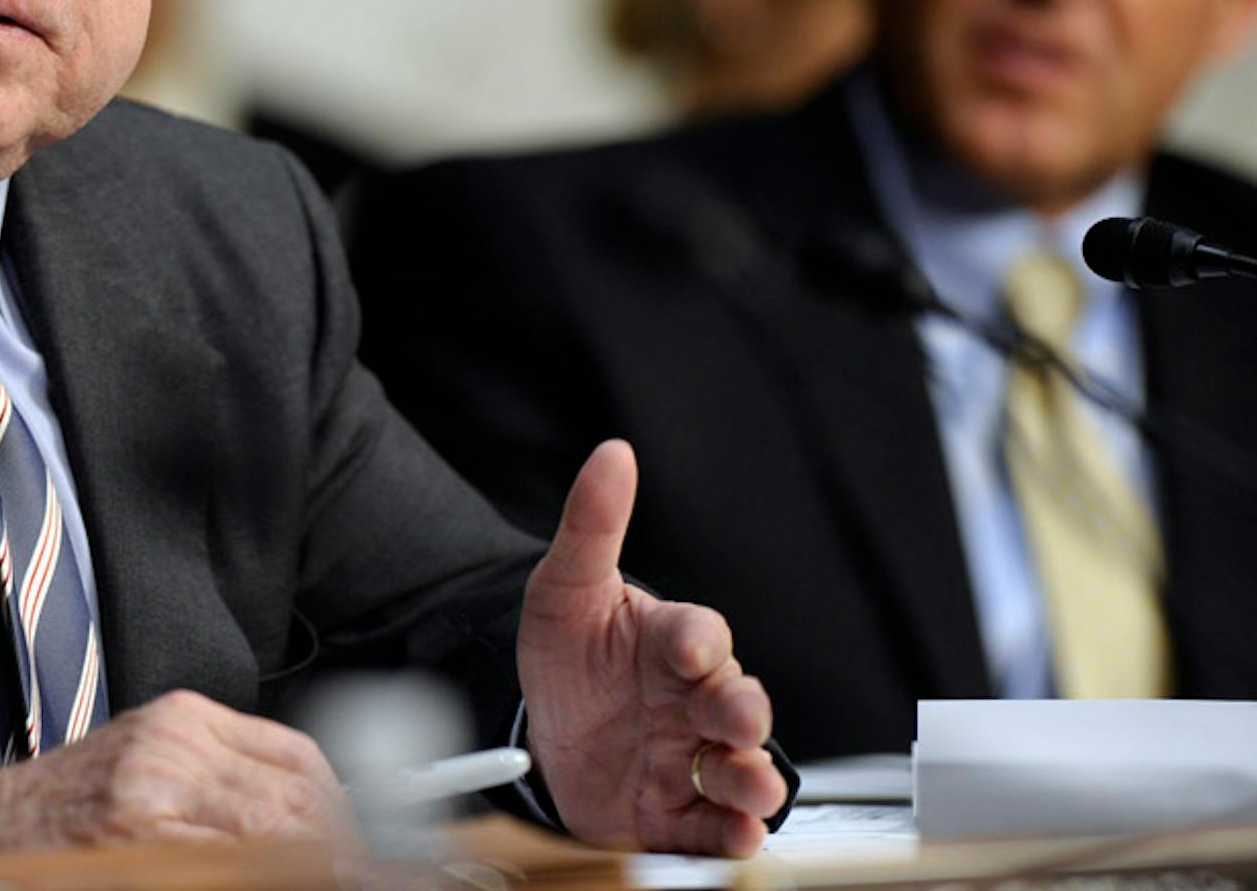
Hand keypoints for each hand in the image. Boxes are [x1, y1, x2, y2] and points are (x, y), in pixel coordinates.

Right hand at [0, 689, 349, 855]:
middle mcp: (173, 744)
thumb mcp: (155, 764)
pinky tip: (268, 876)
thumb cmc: (69, 807)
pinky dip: (260, 870)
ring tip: (332, 875)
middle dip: (336, 848)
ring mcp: (152, 790)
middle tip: (362, 873)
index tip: (363, 850)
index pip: (298, 758)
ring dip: (308, 861)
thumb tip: (316, 826)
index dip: (341, 812)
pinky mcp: (135, 834)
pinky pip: (226, 861)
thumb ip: (227, 781)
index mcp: (185, 719)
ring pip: (271, 833)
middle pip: (295, 797)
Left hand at [517, 439, 786, 856]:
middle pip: (735, 702)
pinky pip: (712, 826)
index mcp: (673, 642)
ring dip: (752, 778)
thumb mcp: (564, 588)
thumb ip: (591, 524)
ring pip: (738, 766)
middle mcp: (693, 700)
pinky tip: (737, 837)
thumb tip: (612, 453)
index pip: (700, 632)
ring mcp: (688, 757)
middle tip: (738, 718)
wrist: (538, 724)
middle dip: (743, 711)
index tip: (690, 646)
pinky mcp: (674, 810)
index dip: (700, 640)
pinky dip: (730, 835)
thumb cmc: (569, 651)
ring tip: (748, 786)